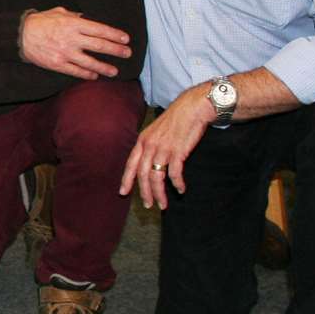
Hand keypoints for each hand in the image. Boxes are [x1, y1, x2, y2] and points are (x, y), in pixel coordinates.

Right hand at [20, 7, 132, 79]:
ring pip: (90, 62)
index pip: (100, 30)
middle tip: (127, 53)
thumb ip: (74, 16)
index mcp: (74, 24)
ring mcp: (65, 53)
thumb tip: (86, 18)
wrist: (20, 35)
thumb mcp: (58, 12)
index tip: (125, 39)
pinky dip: (86, 74)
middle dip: (116, 50)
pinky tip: (94, 76)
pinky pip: (76, 71)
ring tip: (115, 71)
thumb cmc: (40, 22)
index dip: (114, 35)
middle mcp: (72, 39)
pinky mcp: (58, 64)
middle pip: (99, 46)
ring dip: (104, 67)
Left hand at [118, 86, 214, 209]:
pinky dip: (177, 184)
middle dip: (145, 193)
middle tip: (148, 205)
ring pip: (157, 177)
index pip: (131, 164)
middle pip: (143, 175)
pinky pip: (175, 174)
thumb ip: (150, 146)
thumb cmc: (176, 120)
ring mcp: (163, 149)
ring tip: (163, 204)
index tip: (123, 193)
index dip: (126, 179)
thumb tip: (147, 162)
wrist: (192, 108)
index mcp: (142, 141)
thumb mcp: (155, 131)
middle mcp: (150, 146)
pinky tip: (181, 190)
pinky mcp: (178, 152)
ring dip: (160, 193)